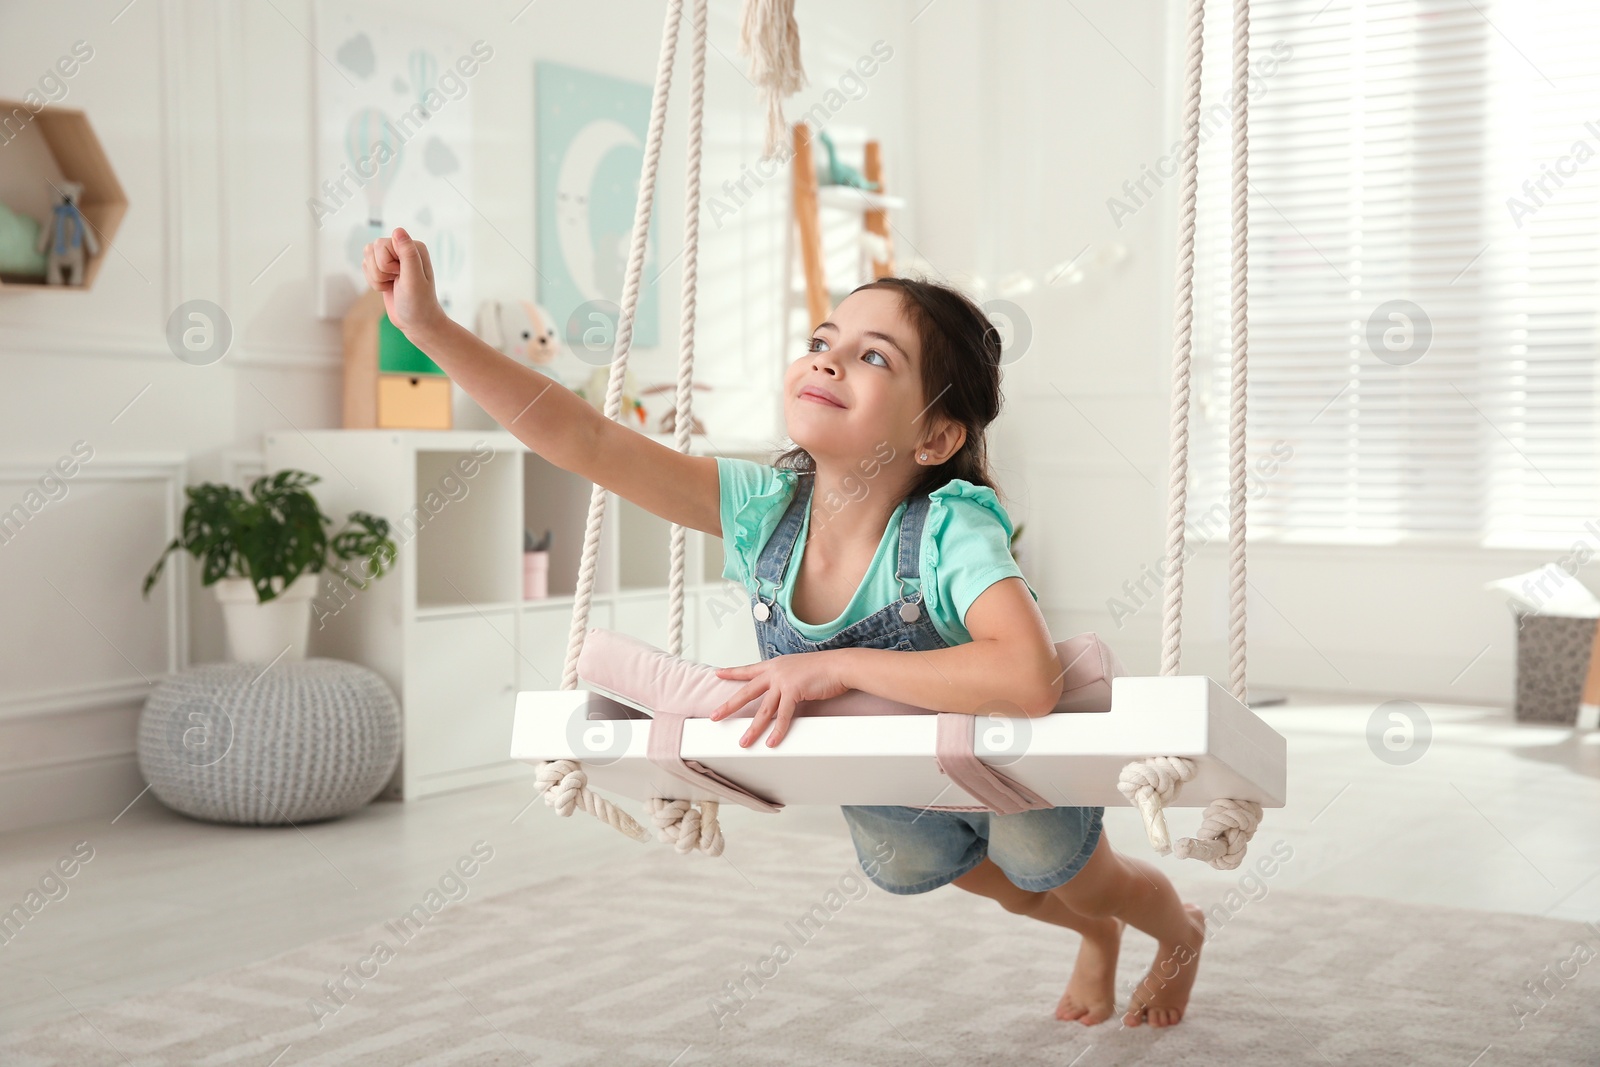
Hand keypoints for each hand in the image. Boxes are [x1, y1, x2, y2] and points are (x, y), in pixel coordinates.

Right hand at [362, 227, 447, 338]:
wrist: (416, 322)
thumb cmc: (418, 303)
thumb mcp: (414, 279)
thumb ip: (408, 254)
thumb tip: (398, 230)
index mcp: (415, 246)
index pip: (382, 243)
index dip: (387, 264)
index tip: (401, 275)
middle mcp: (403, 247)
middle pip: (372, 248)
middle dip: (380, 271)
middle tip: (396, 281)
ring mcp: (392, 257)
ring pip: (367, 257)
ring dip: (376, 278)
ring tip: (392, 285)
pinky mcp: (383, 267)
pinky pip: (365, 266)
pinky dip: (374, 282)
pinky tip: (388, 287)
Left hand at [708, 650, 852, 747]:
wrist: (839, 665)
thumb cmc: (824, 668)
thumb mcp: (799, 668)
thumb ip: (787, 677)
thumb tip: (782, 689)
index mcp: (775, 665)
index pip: (749, 670)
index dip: (732, 672)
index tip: (718, 673)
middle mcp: (775, 672)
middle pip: (747, 692)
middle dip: (729, 706)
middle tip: (715, 716)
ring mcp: (783, 681)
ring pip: (763, 710)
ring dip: (753, 729)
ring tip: (744, 743)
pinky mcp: (793, 691)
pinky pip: (783, 716)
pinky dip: (777, 731)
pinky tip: (771, 742)